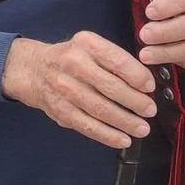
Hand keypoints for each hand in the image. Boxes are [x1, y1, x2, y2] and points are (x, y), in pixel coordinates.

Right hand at [3, 33, 156, 150]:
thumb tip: (146, 83)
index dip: (137, 76)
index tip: (150, 87)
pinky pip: (87, 126)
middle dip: (135, 101)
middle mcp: (73, 65)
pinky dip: (107, 135)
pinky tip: (123, 140)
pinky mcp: (60, 111)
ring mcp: (64, 89)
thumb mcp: (92, 47)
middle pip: (109, 87)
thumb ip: (116, 60)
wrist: (34, 70)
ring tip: (142, 128)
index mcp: (86, 44)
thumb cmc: (73, 58)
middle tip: (150, 110)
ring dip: (124, 121)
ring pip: (99, 109)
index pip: (116, 60)